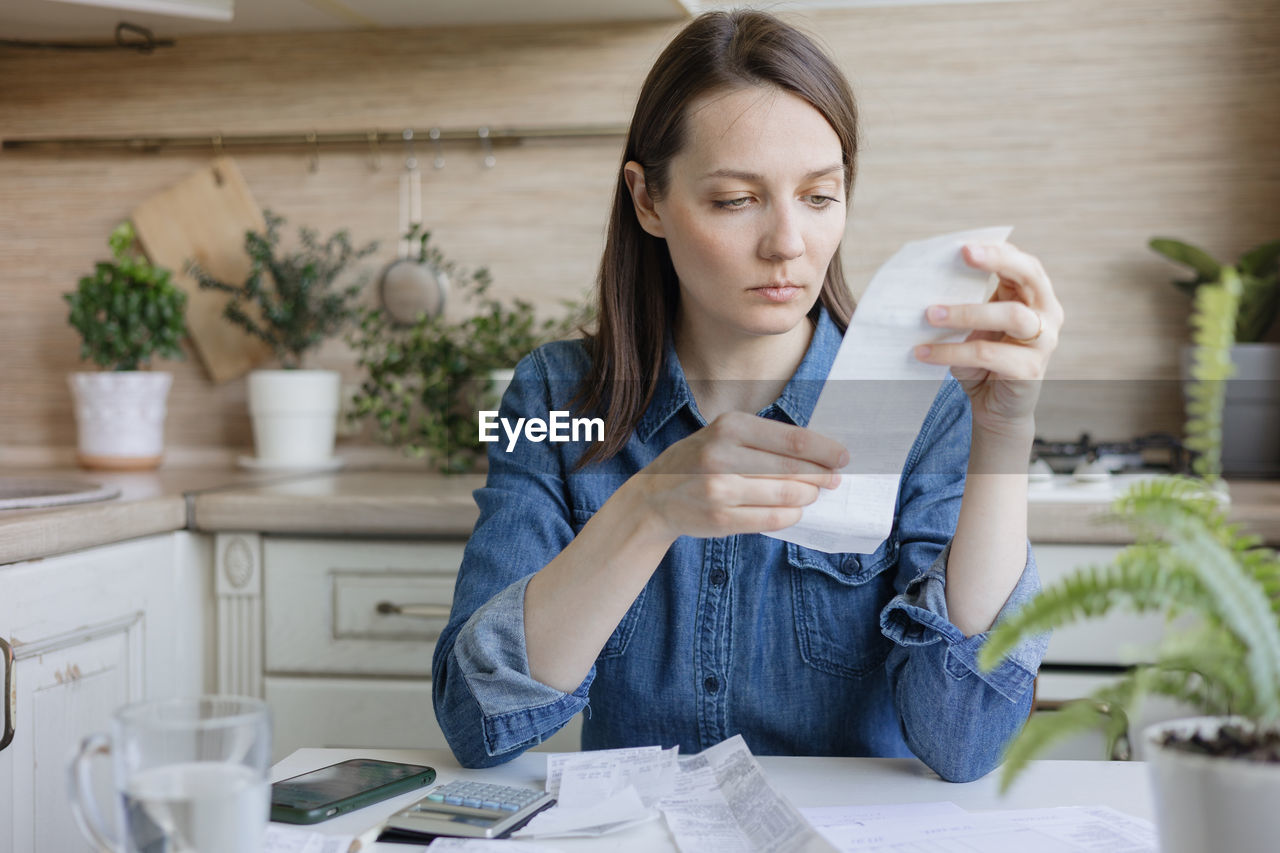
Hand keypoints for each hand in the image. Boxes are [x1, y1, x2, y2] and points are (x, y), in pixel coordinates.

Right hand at [627, 411, 846, 541]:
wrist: (655, 496)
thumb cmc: (699, 461)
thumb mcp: (725, 435)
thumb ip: (764, 441)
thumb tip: (819, 453)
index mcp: (730, 426)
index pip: (793, 440)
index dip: (825, 451)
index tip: (844, 457)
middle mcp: (723, 455)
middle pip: (793, 469)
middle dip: (821, 476)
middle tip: (834, 480)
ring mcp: (721, 489)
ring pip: (786, 496)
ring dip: (807, 497)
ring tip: (811, 495)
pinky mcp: (721, 518)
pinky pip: (772, 520)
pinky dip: (790, 516)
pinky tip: (794, 512)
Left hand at [914, 242, 1063, 435]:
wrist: (996, 408)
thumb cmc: (983, 360)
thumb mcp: (974, 326)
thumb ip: (965, 302)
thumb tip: (926, 284)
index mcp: (1033, 295)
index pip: (1021, 263)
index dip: (997, 250)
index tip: (965, 245)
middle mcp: (1047, 313)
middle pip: (1030, 276)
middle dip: (998, 261)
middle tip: (964, 255)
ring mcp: (1044, 342)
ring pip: (1011, 316)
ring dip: (966, 312)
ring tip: (929, 315)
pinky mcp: (1030, 371)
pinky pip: (988, 354)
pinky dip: (952, 352)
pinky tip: (924, 352)